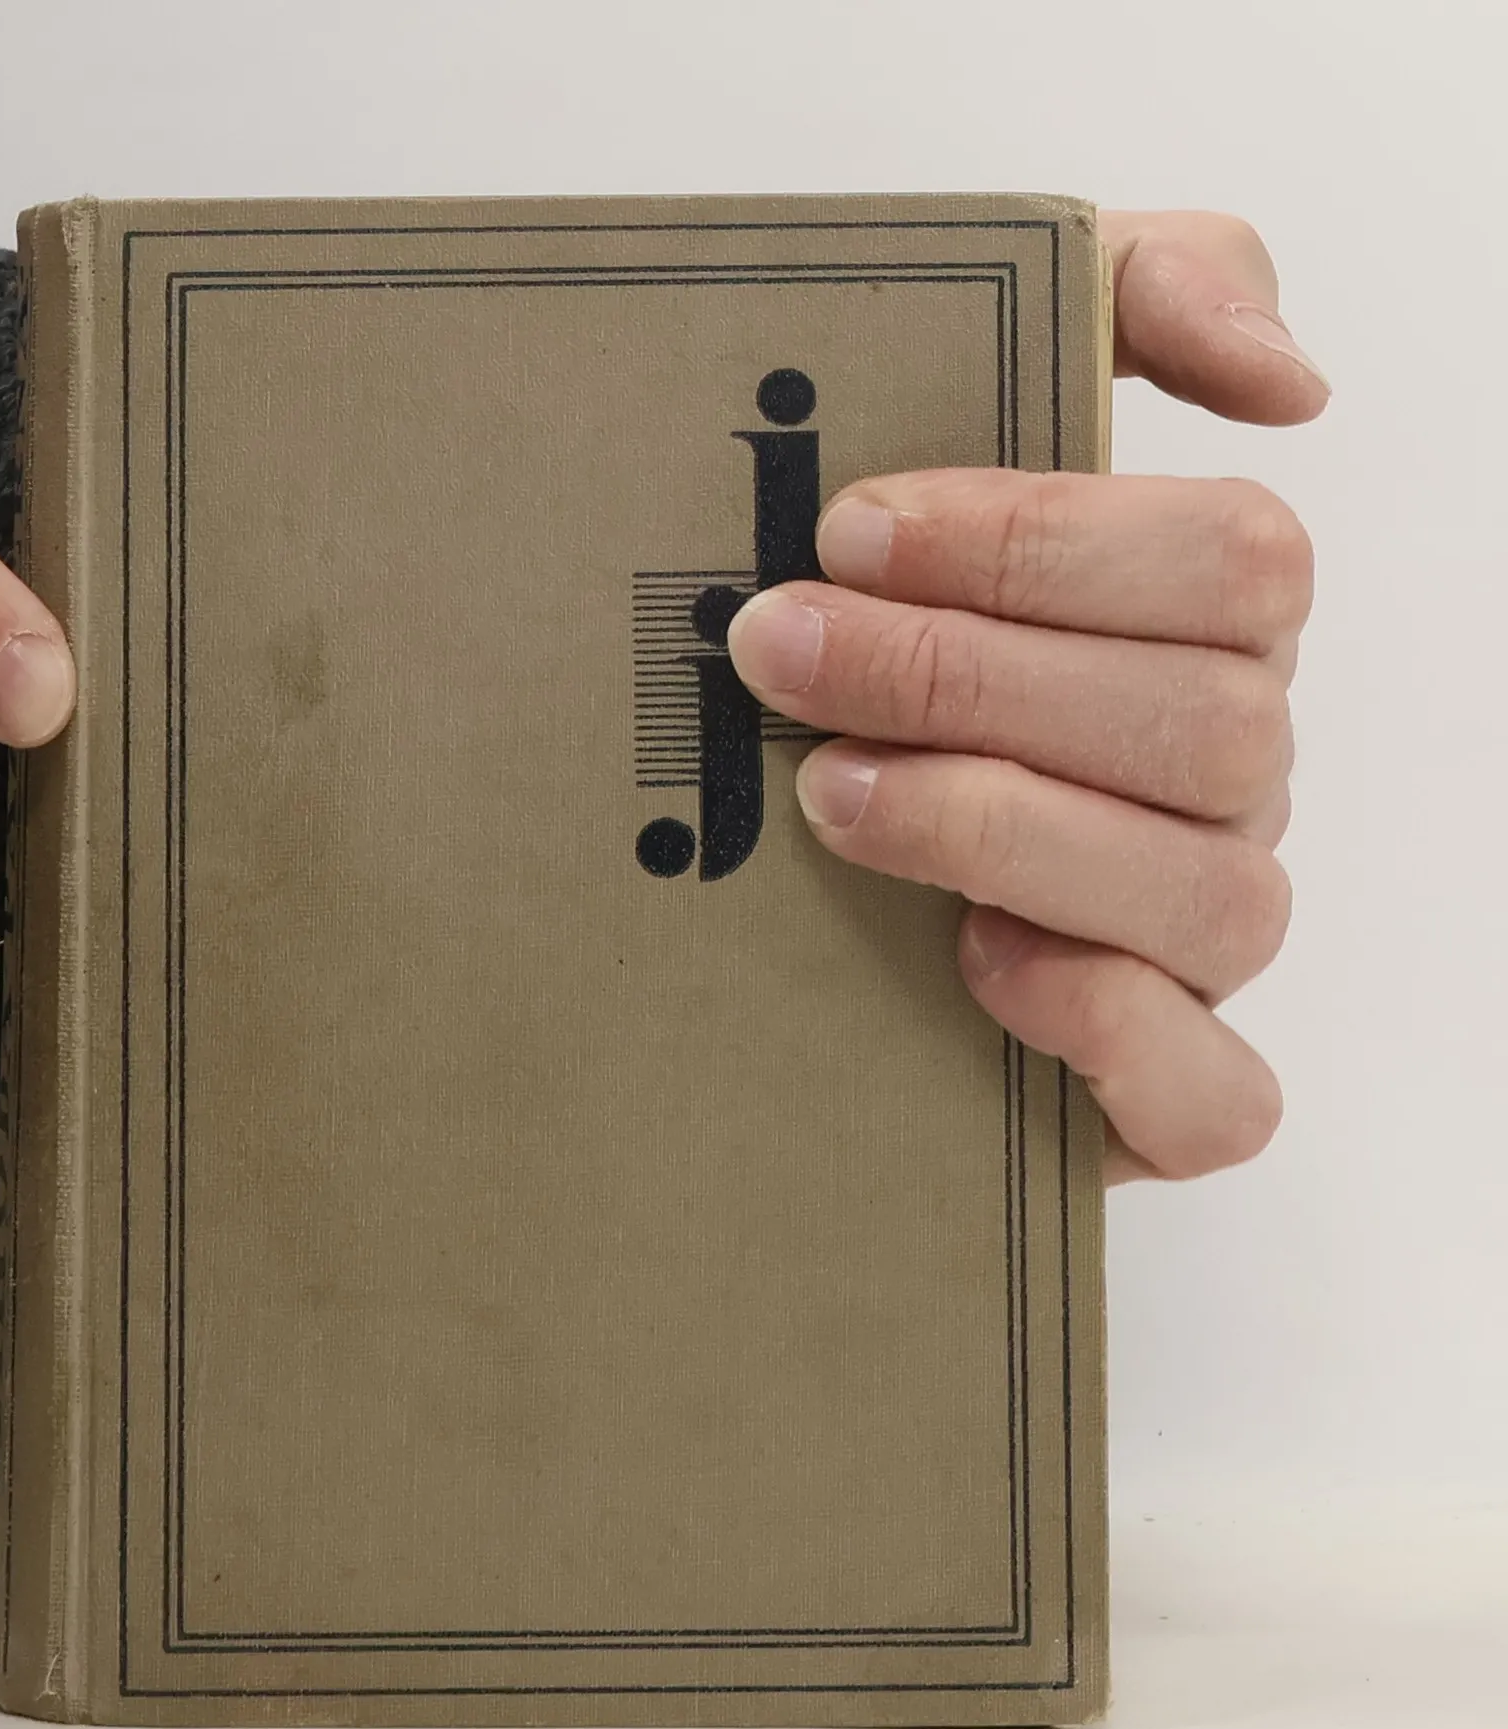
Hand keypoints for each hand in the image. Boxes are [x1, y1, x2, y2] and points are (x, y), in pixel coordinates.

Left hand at [727, 212, 1326, 1184]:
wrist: (772, 871)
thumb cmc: (880, 638)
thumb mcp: (975, 415)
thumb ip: (1138, 303)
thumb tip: (1288, 372)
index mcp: (1210, 631)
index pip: (1223, 561)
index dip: (1038, 542)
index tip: (846, 528)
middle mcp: (1228, 782)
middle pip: (1208, 723)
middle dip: (969, 677)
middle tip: (781, 652)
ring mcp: (1201, 939)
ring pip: (1210, 897)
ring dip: (1003, 831)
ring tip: (827, 797)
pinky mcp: (1164, 1089)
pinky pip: (1219, 1095)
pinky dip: (1111, 1034)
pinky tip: (977, 966)